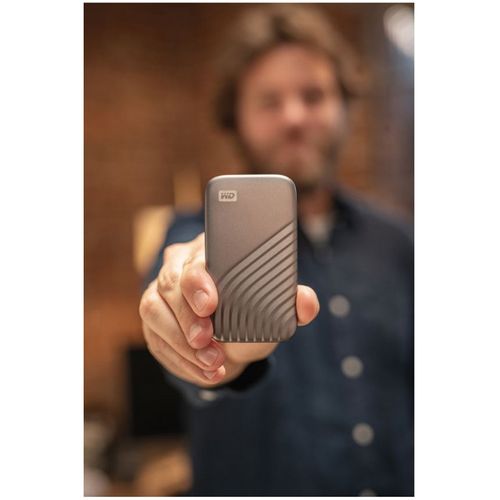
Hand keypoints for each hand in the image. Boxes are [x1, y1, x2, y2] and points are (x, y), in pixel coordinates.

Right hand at [139, 232, 319, 387]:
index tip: (211, 305)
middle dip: (188, 317)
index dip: (198, 281)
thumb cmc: (250, 315)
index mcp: (208, 252)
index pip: (196, 258)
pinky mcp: (153, 321)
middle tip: (208, 341)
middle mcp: (178, 267)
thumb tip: (306, 302)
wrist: (231, 341)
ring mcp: (160, 293)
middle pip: (170, 283)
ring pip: (154, 310)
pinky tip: (204, 370)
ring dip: (182, 342)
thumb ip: (292, 302)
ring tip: (212, 362)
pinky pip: (154, 338)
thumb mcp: (274, 308)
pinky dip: (180, 359)